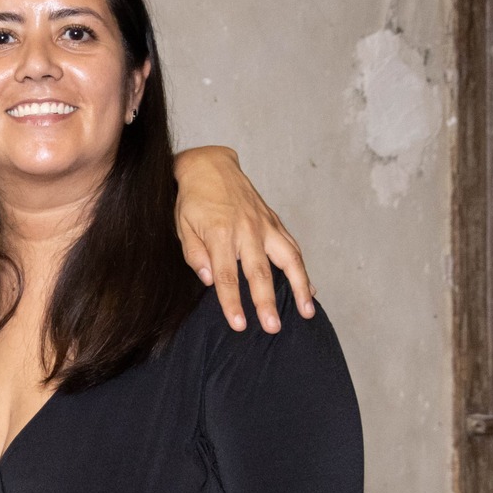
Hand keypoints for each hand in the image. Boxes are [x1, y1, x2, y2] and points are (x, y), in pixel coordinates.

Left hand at [171, 144, 315, 333]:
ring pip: (288, 259)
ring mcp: (265, 225)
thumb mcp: (182, 225)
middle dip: (267, 302)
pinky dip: (303, 269)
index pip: (227, 276)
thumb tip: (209, 280)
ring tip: (307, 311)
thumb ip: (194, 254)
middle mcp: (247, 229)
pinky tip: (310, 289)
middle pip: (260, 272)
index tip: (239, 325)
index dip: (232, 302)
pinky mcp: (274, 222)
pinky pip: (293, 247)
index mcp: (220, 233)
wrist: (210, 166)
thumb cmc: (193, 199)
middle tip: (273, 327)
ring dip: (299, 286)